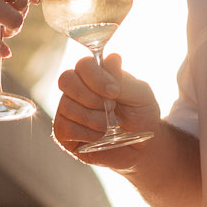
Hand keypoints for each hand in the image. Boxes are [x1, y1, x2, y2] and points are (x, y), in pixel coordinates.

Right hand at [54, 53, 162, 167]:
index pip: (83, 65)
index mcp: (96, 74)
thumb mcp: (140, 95)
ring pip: (67, 106)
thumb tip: (112, 58)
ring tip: (111, 126)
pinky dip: (87, 133)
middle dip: (90, 97)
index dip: (96, 77)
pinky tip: (100, 136)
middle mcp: (78, 88)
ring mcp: (68, 109)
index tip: (115, 92)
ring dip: (93, 118)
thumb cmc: (141, 116)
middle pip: (66, 79)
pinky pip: (65, 128)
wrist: (142, 147)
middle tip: (112, 108)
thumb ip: (123, 80)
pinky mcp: (64, 133)